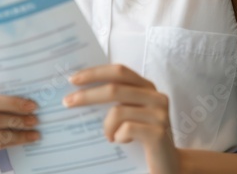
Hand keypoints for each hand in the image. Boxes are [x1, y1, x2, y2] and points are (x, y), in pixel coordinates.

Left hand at [64, 64, 179, 173]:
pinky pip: (126, 129)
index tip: (72, 79)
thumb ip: (115, 100)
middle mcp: (156, 96)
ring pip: (117, 111)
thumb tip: (78, 91)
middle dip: (87, 95)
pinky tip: (122, 142)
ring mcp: (160, 114)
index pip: (119, 71)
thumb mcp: (129, 114)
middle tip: (67, 102)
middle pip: (114, 88)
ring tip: (109, 136)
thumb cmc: (142, 137)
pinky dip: (118, 136)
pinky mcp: (159, 132)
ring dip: (106, 126)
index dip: (95, 73)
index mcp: (147, 87)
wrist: (169, 164)